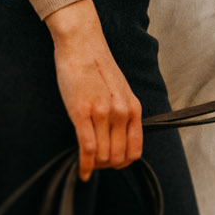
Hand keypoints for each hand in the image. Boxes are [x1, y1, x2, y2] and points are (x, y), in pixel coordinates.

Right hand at [45, 0, 141, 177]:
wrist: (82, 43)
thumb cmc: (97, 67)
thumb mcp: (119, 90)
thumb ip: (123, 113)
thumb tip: (119, 140)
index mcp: (132, 107)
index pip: (134, 151)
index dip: (122, 162)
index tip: (111, 162)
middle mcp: (120, 112)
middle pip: (117, 158)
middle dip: (106, 165)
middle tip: (95, 162)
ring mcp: (101, 112)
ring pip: (102, 157)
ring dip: (94, 165)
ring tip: (86, 161)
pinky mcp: (81, 112)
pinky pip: (87, 149)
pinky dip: (83, 165)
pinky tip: (81, 171)